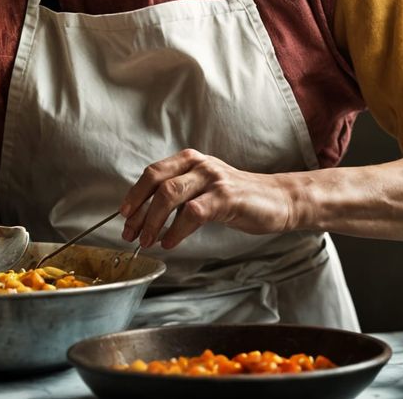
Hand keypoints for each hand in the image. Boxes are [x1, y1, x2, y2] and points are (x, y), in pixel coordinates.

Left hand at [119, 149, 298, 250]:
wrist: (278, 200)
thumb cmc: (237, 198)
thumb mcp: (203, 189)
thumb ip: (178, 194)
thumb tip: (144, 214)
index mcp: (189, 160)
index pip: (152, 174)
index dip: (134, 195)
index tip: (123, 215)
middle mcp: (199, 164)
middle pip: (156, 183)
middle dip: (139, 210)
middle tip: (130, 232)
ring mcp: (213, 179)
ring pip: (170, 195)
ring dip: (153, 221)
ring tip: (147, 241)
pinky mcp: (226, 197)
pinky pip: (192, 213)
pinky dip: (176, 230)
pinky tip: (170, 242)